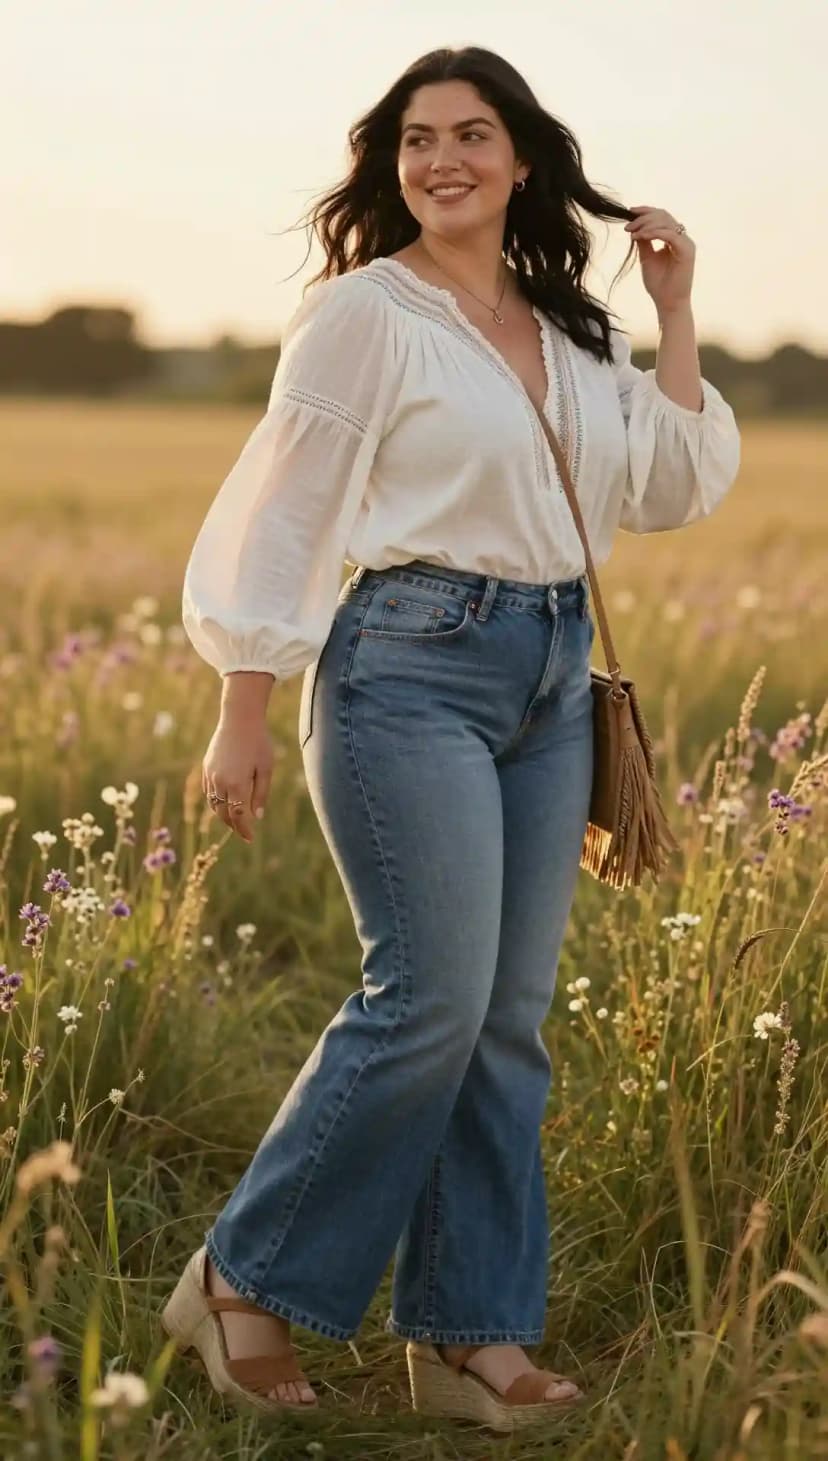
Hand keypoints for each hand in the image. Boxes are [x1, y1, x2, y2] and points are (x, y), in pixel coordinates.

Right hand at [202, 715, 273, 843]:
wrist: (239, 719)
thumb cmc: (258, 742)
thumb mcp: (265, 768)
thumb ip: (261, 793)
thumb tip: (257, 816)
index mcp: (237, 784)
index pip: (238, 816)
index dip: (244, 830)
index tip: (250, 838)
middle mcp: (220, 782)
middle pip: (224, 813)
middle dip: (233, 826)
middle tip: (244, 832)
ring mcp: (211, 775)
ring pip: (213, 804)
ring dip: (223, 815)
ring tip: (234, 821)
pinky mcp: (206, 767)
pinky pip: (208, 792)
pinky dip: (215, 802)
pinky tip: (224, 803)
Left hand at [624, 205, 694, 316]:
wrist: (668, 303)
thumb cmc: (659, 284)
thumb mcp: (647, 258)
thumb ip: (643, 241)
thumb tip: (634, 227)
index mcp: (674, 238)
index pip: (662, 216)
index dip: (646, 211)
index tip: (629, 211)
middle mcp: (682, 238)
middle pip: (663, 216)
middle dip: (643, 218)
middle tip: (627, 227)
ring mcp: (686, 243)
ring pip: (666, 222)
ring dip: (646, 225)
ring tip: (632, 233)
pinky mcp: (687, 250)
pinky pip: (669, 234)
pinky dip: (653, 233)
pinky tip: (640, 237)